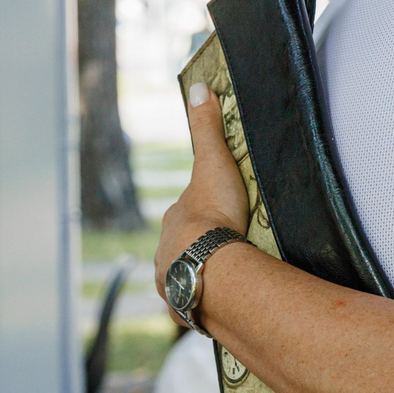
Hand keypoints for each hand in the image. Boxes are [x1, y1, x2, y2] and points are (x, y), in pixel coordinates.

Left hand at [154, 79, 250, 310]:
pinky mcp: (185, 306)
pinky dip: (204, 302)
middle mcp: (166, 251)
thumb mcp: (213, 162)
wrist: (211, 265)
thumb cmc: (213, 214)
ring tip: (224, 281)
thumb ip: (206, 128)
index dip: (203, 213)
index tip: (221, 217)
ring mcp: (172, 280)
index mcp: (174, 220)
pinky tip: (217, 303)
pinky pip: (193, 304)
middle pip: (183, 246)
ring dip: (201, 276)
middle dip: (200, 248)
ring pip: (185, 274)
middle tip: (228, 250)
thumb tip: (199, 87)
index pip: (187, 212)